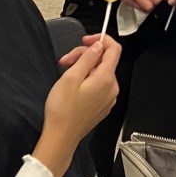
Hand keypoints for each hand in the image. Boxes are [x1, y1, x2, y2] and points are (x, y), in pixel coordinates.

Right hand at [35, 34, 121, 176]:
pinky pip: (99, 85)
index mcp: (105, 79)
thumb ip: (87, 58)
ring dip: (84, 68)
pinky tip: (73, 86)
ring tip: (66, 74)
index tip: (87, 40)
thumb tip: (98, 46)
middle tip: (66, 61)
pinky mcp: (102, 105)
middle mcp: (111, 89)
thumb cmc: (62, 111)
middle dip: (85, 56)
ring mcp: (108, 98)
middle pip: (104, 61)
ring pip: (100, 72)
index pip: (114, 50)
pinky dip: (87, 80)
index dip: (101, 39)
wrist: (61, 137)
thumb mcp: (70, 77)